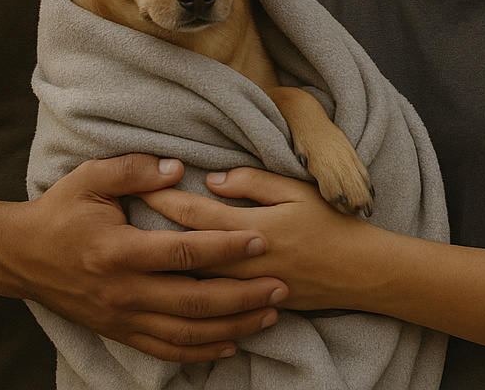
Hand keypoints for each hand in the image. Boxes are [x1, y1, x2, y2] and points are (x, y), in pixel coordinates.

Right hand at [0, 154, 288, 361]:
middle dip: (243, 295)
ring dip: (233, 326)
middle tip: (281, 286)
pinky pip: (166, 350)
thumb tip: (178, 169)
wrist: (20, 256)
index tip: (261, 241)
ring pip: (187, 332)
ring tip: (269, 314)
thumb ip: (134, 169)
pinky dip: (201, 352)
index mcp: (117, 251)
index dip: (225, 247)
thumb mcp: (89, 178)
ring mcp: (121, 318)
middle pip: (195, 301)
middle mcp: (122, 292)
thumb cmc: (60, 211)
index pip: (183, 253)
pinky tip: (230, 344)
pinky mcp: (119, 332)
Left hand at [138, 167, 377, 310]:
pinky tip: (167, 282)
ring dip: (164, 264)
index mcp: (251, 228)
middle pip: (184, 249)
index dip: (163, 198)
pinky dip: (186, 290)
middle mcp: (243, 263)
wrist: (361, 272)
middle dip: (152, 232)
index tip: (138, 186)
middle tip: (123, 218)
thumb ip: (252, 183)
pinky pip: (211, 301)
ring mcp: (247, 289)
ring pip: (193, 279)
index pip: (195, 213)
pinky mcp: (253, 305)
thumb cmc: (331, 223)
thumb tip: (211, 179)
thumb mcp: (296, 190)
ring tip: (135, 250)